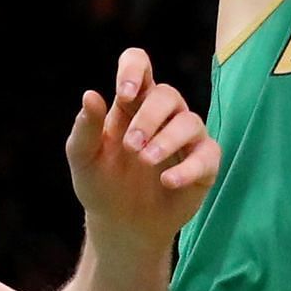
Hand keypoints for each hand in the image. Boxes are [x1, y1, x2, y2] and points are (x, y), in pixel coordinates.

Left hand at [65, 48, 220, 251]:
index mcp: (131, 103)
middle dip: (149, 117)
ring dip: (167, 140)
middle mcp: (162, 115)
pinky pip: (207, 155)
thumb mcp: (83, 157)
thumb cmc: (100, 183)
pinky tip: (168, 181)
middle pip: (168, 94)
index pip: (139, 64)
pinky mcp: (203, 164)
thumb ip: (85, 128)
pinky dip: (189, 167)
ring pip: (190, 121)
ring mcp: (186, 138)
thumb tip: (91, 95)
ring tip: (145, 160)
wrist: (119, 225)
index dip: (134, 70)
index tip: (124, 94)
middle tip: (130, 146)